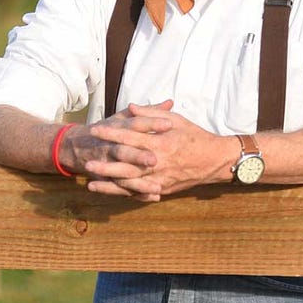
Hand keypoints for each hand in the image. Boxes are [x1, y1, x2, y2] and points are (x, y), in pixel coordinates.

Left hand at [79, 101, 236, 201]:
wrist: (216, 160)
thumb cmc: (195, 136)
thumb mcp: (175, 120)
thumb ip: (151, 113)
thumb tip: (130, 107)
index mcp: (160, 142)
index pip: (130, 136)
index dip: (111, 133)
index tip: (95, 130)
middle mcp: (158, 162)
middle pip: (127, 165)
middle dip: (106, 165)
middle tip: (87, 163)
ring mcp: (160, 178)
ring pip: (131, 183)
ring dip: (110, 185)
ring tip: (91, 184)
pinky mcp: (163, 189)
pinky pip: (140, 193)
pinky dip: (124, 194)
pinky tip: (110, 194)